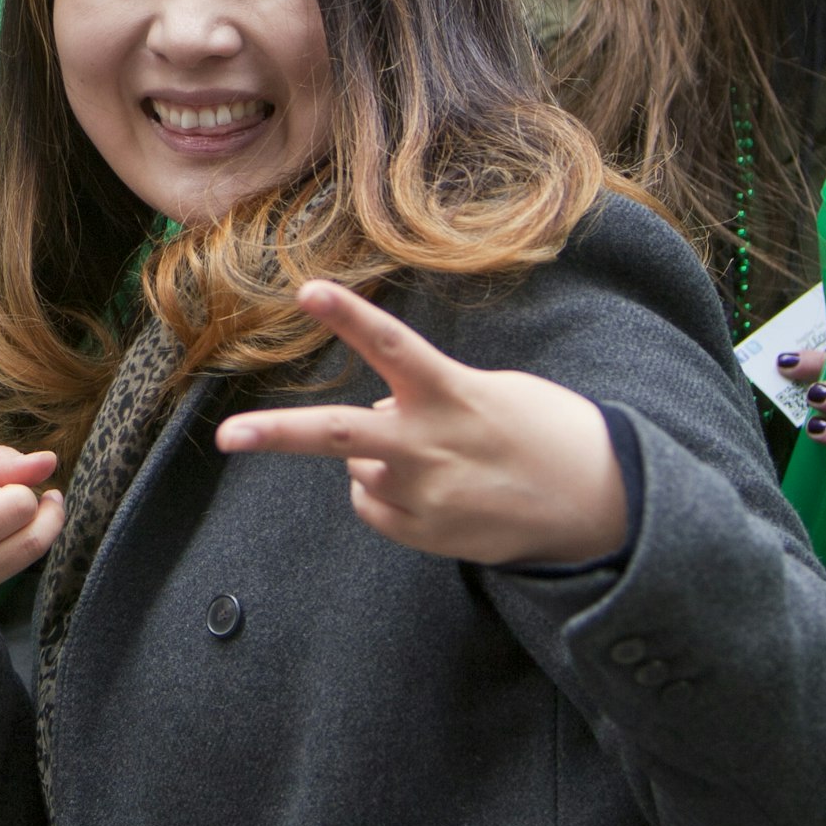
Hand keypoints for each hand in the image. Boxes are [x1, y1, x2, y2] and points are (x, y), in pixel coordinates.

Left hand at [215, 281, 625, 565]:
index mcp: (453, 394)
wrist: (599, 508)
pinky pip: (374, 505)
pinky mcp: (425, 536)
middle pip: (340, 436)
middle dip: (277, 435)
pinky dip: (391, 495)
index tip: (308, 290)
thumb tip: (376, 411)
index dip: (349, 318)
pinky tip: (440, 493)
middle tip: (226, 436)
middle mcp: (431, 447)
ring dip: (381, 460)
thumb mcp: (494, 391)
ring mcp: (425, 498)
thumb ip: (428, 394)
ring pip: (359, 469)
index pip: (393, 347)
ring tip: (443, 463)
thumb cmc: (548, 432)